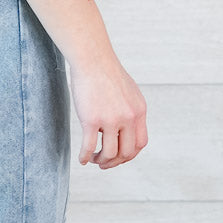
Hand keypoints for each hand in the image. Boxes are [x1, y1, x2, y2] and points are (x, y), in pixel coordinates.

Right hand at [68, 54, 147, 169]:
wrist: (92, 59)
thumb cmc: (105, 72)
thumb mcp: (128, 92)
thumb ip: (129, 110)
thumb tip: (123, 128)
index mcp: (139, 111)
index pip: (140, 143)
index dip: (130, 154)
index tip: (119, 156)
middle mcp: (128, 117)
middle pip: (127, 152)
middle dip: (115, 162)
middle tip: (104, 163)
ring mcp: (110, 119)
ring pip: (109, 153)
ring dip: (101, 161)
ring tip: (93, 159)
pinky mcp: (91, 119)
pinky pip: (89, 146)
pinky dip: (85, 157)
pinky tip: (81, 159)